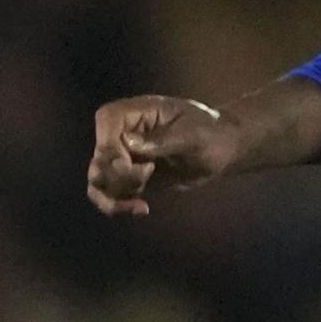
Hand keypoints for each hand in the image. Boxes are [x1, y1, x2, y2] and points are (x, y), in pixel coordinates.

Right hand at [87, 94, 242, 217]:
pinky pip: (110, 195)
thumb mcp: (193, 135)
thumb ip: (162, 140)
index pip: (106, 122)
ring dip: (115, 196)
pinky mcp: (129, 179)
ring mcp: (123, 157)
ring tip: (140, 205)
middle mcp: (122, 133)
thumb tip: (129, 143)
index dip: (110, 147)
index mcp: (135, 112)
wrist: (222, 152)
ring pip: (98, 180)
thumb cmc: (210, 133)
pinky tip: (142, 209)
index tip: (127, 165)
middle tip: (147, 176)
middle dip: (117, 176)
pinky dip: (119, 206)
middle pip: (99, 156)